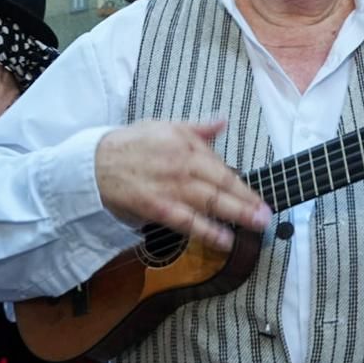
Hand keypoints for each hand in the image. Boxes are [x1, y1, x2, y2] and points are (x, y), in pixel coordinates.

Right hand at [94, 119, 270, 252]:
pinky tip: (225, 240)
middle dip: (248, 200)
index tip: (258, 195)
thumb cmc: (131, 144)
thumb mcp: (165, 126)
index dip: (242, 184)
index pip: (222, 167)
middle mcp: (184, 165)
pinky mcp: (158, 207)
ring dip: (237, 215)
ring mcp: (172, 187)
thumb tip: (221, 122)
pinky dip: (208, 231)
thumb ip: (197, 128)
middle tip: (268, 213)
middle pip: (223, 185)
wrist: (95, 163)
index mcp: (188, 144)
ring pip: (211, 203)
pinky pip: (188, 221)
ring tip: (257, 225)